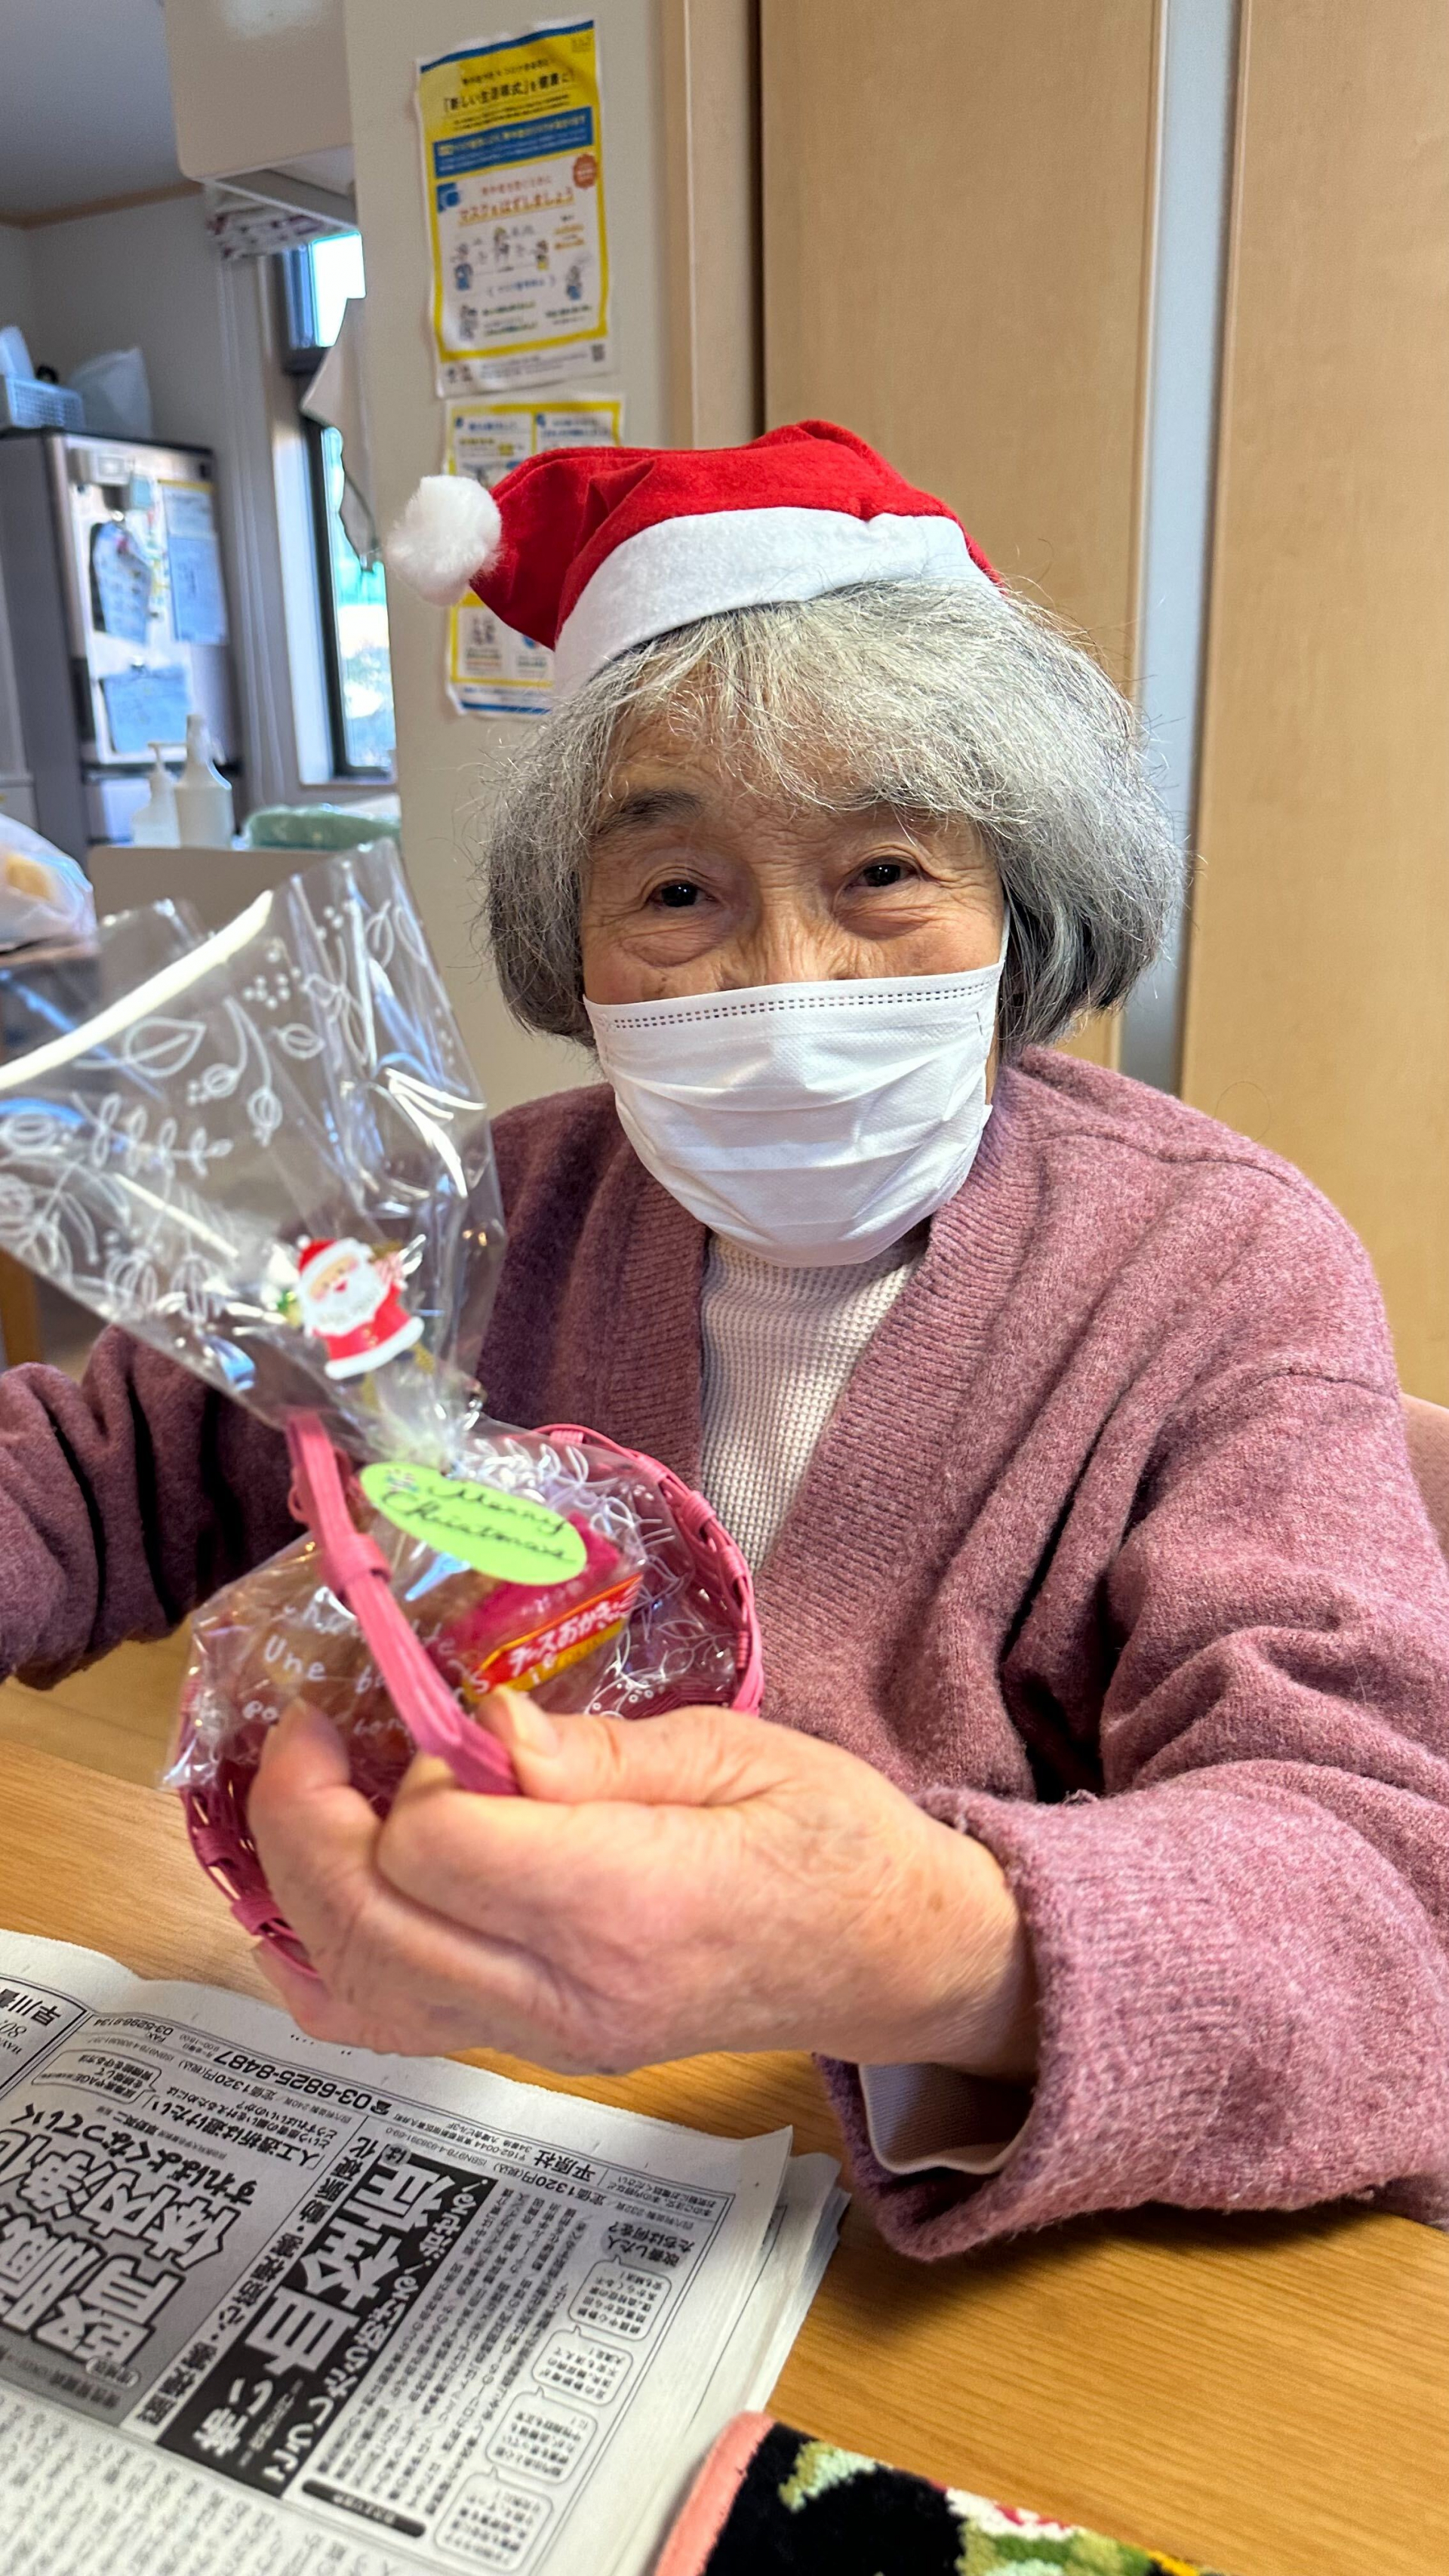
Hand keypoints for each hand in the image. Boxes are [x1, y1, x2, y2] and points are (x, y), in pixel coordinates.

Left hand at [247, 1693, 1036, 2079]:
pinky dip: (323, 1962)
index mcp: (629, 1905)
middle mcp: (570, 1993)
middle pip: (367, 1923)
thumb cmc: (832, 1837)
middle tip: (311, 1731)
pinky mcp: (537, 2047)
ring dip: (297, 1883)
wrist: (894, 1956)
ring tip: (308, 1793)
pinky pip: (389, 2026)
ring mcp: (547, 2037)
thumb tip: (480, 1728)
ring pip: (356, 1987)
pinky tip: (318, 1891)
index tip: (450, 1721)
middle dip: (303, 1817)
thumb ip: (597, 1750)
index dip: (413, 1769)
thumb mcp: (737, 1749)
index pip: (438, 1849)